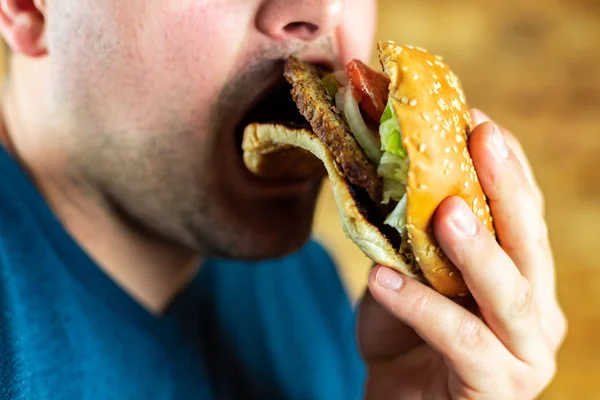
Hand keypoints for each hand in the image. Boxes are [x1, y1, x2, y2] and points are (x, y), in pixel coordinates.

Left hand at [357, 109, 566, 398]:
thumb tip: (384, 173)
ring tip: (447, 210)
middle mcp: (535, 312)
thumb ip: (409, 237)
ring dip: (478, 248)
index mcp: (521, 278)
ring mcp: (524, 353)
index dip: (505, 165)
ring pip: (509, 293)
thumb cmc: (404, 339)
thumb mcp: (407, 275)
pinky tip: (381, 279)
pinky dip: (419, 305)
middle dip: (507, 186)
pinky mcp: (497, 387)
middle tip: (482, 136)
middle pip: (529, 242)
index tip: (476, 119)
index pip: (522, 214)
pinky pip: (460, 338)